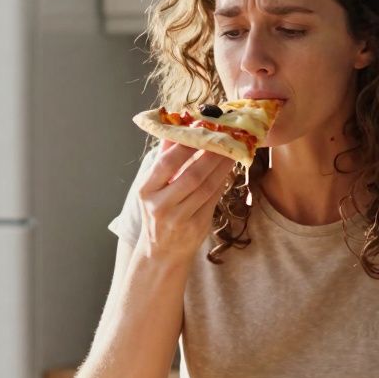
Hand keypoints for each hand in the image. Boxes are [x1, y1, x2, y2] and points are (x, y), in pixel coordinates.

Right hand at [136, 141, 231, 263]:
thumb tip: (176, 126)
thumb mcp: (152, 187)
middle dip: (211, 154)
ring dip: (222, 167)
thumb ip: (164, 158)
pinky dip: (222, 182)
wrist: (162, 252)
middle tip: (225, 137)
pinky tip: (229, 170)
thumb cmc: (157, 211)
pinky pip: (213, 199)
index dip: (186, 144)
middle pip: (191, 175)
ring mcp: (179, 218)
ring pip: (206, 187)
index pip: (167, 163)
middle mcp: (160, 206)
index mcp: (146, 190)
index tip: (201, 129)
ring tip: (232, 151)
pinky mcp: (197, 227)